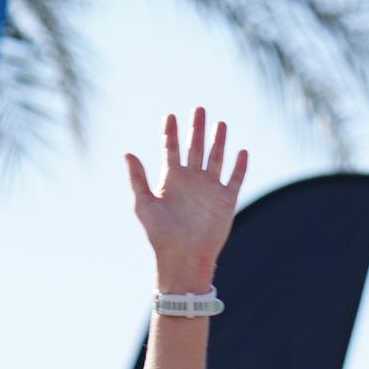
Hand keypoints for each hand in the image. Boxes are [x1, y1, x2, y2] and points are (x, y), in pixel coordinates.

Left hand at [124, 110, 246, 288]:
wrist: (183, 259)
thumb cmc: (160, 236)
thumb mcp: (145, 205)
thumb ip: (137, 179)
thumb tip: (127, 153)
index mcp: (171, 180)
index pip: (171, 149)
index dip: (170, 133)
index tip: (169, 116)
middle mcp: (191, 181)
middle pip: (195, 148)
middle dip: (197, 129)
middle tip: (198, 108)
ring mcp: (209, 189)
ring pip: (216, 158)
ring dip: (219, 141)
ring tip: (220, 124)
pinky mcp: (226, 200)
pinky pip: (235, 178)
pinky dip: (239, 166)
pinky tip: (241, 151)